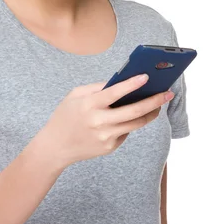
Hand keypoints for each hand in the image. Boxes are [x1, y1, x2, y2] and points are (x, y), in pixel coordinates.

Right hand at [36, 73, 173, 168]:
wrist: (55, 147)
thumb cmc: (65, 116)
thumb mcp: (75, 95)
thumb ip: (98, 88)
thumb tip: (123, 81)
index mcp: (89, 105)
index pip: (115, 93)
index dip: (132, 84)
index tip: (147, 76)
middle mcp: (99, 121)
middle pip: (134, 111)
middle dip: (154, 101)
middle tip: (167, 93)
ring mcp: (106, 136)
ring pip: (136, 124)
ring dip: (151, 113)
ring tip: (159, 104)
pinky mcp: (110, 147)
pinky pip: (127, 131)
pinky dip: (131, 122)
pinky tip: (134, 116)